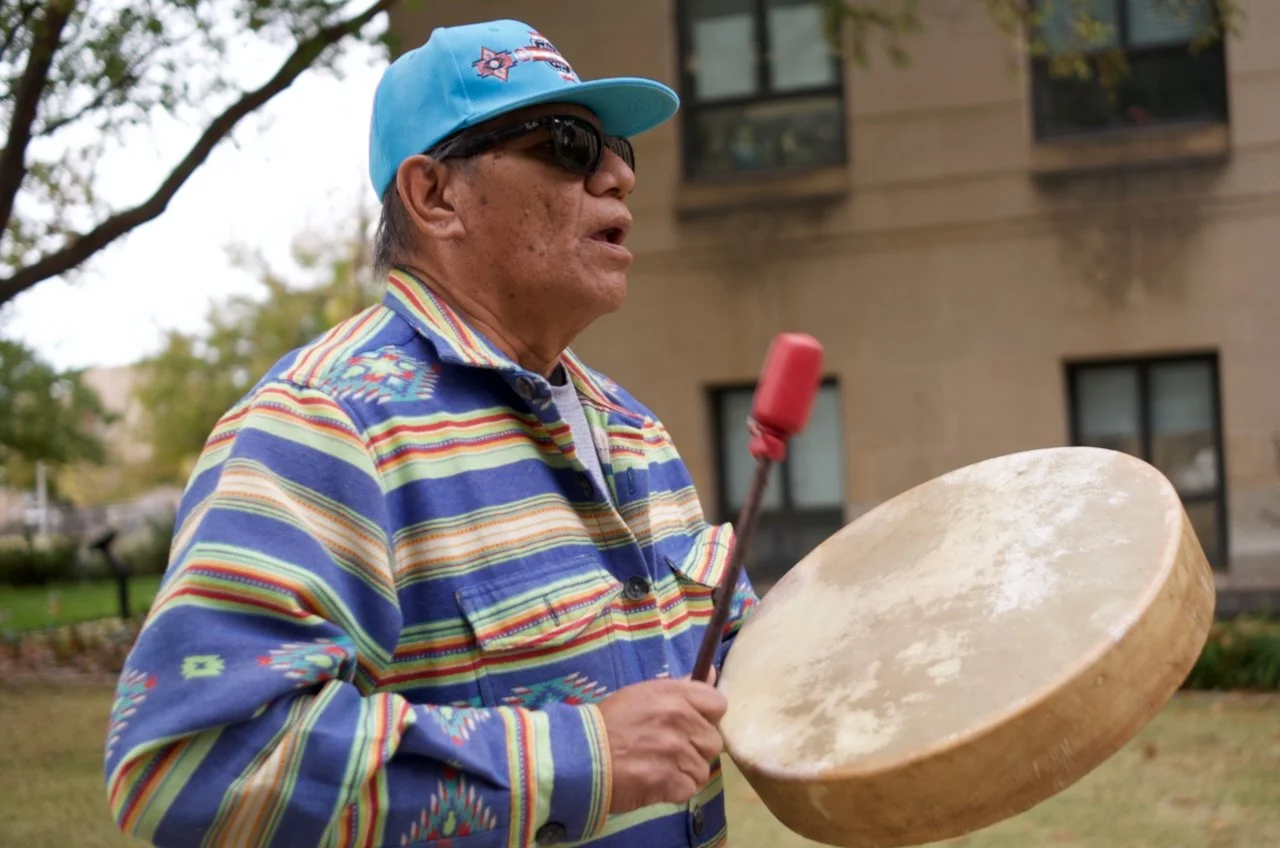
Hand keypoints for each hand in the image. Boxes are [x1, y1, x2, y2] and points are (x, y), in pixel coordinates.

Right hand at [597, 670, 727, 814]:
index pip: (718, 704)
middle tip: (671, 749)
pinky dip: (675, 789)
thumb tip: (711, 671)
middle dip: (696, 747)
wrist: (581, 755)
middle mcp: (679, 721)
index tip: (693, 723)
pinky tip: (657, 781)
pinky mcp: (669, 782)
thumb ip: (680, 687)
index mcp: (674, 696)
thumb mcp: (643, 694)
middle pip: (713, 741)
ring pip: (703, 768)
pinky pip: (689, 788)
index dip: (708, 716)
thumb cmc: (610, 721)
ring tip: (661, 766)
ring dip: (685, 771)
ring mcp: (675, 753)